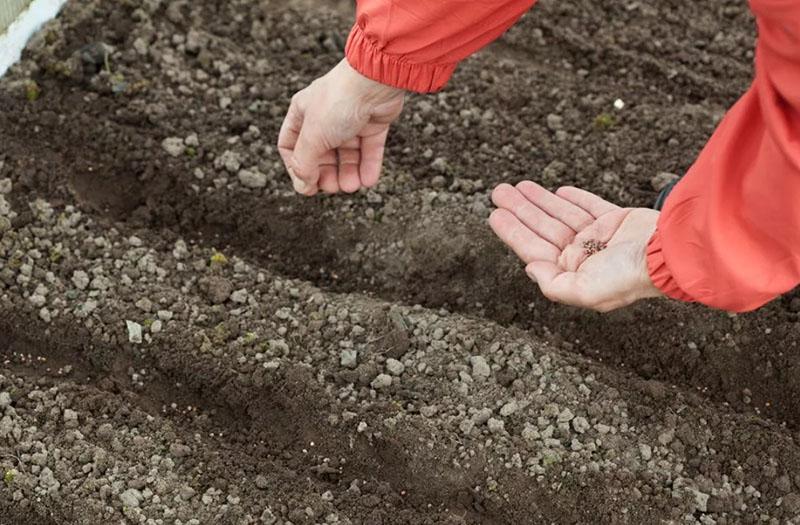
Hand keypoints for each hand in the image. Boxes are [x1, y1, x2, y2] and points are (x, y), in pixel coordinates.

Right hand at [278, 59, 404, 195]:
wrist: (375, 81)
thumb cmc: (339, 102)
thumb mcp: (313, 136)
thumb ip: (305, 164)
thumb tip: (303, 187)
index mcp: (303, 113)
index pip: (291, 146)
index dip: (297, 168)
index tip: (307, 184)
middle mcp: (325, 116)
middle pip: (321, 155)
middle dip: (326, 174)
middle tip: (333, 187)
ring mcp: (350, 120)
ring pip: (346, 155)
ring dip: (348, 173)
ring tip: (352, 186)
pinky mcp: (373, 123)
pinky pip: (368, 150)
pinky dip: (368, 166)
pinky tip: (368, 181)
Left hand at [489, 181, 662, 311]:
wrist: (671, 254)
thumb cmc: (629, 276)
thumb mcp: (586, 292)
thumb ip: (554, 284)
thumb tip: (529, 268)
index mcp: (573, 274)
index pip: (534, 249)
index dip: (513, 232)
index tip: (494, 214)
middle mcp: (584, 256)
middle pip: (543, 229)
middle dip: (520, 210)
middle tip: (498, 191)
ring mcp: (601, 238)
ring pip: (561, 215)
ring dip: (539, 200)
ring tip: (517, 185)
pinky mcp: (618, 220)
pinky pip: (589, 207)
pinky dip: (574, 198)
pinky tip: (556, 191)